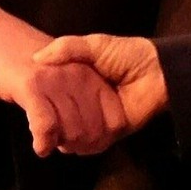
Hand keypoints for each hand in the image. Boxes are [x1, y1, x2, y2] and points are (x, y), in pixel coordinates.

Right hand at [0, 3, 130, 155]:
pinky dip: (44, 140)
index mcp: (90, 74)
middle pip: (94, 130)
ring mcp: (56, 80)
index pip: (113, 121)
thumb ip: (78, 96)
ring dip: (61, 144)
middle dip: (80, 146)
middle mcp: (79, 76)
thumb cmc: (20, 56)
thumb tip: (88, 131)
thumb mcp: (61, 71)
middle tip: (62, 144)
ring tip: (49, 142)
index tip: (82, 143)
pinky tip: (40, 146)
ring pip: (73, 131)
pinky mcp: (31, 85)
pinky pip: (46, 123)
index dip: (101, 141)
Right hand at [33, 34, 167, 147]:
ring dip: (68, 138)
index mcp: (80, 85)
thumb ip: (66, 48)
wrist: (157, 70)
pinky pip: (96, 144)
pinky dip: (86, 145)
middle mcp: (88, 104)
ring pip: (77, 137)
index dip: (44, 107)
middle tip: (46, 125)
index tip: (33, 104)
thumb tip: (36, 58)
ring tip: (58, 136)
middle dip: (56, 126)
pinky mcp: (113, 132)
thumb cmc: (126, 54)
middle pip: (64, 122)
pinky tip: (72, 141)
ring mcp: (100, 120)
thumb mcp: (93, 45)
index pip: (55, 101)